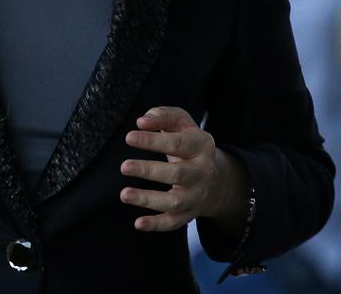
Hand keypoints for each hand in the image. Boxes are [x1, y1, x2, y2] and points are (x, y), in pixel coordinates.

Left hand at [119, 106, 239, 231]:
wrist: (215, 177)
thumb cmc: (188, 143)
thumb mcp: (182, 124)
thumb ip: (163, 116)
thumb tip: (142, 121)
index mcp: (201, 146)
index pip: (178, 143)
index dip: (153, 141)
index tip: (129, 137)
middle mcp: (202, 172)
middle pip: (177, 174)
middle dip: (149, 171)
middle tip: (124, 166)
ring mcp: (196, 195)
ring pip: (174, 202)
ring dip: (149, 199)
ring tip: (124, 194)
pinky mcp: (189, 214)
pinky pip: (174, 223)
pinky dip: (157, 225)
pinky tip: (138, 223)